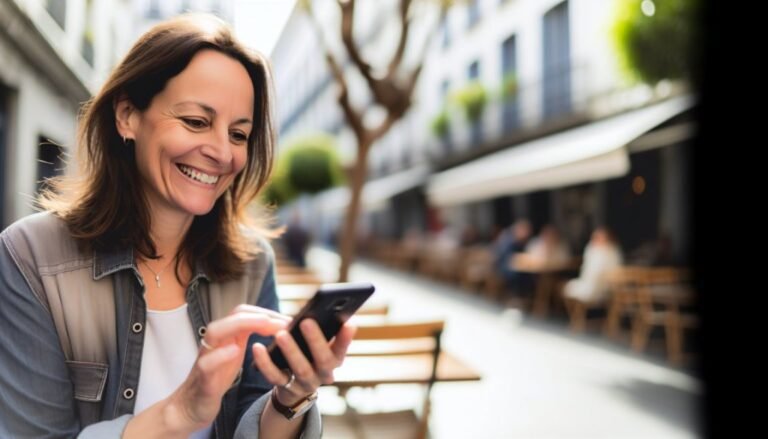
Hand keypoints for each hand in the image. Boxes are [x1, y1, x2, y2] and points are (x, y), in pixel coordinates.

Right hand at [167, 306, 289, 430]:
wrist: (192, 405)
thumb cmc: (216, 376)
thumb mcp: (234, 351)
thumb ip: (247, 334)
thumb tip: (274, 322)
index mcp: (225, 334)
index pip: (244, 312)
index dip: (267, 312)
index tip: (288, 319)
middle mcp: (215, 341)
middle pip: (233, 315)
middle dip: (260, 315)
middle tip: (284, 323)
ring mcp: (206, 357)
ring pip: (217, 331)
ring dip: (242, 324)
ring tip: (265, 325)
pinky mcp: (202, 378)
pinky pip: (207, 363)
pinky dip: (220, 355)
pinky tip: (235, 351)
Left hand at [251, 319, 356, 405]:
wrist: (296, 385)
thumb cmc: (310, 354)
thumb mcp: (320, 345)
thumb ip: (323, 331)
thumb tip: (319, 308)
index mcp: (334, 360)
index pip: (342, 349)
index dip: (345, 339)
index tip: (348, 323)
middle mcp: (324, 374)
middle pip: (323, 360)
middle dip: (316, 340)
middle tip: (307, 321)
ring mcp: (305, 383)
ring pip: (300, 369)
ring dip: (291, 351)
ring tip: (281, 334)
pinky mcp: (286, 388)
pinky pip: (275, 376)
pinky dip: (265, 363)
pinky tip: (258, 347)